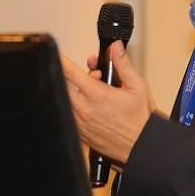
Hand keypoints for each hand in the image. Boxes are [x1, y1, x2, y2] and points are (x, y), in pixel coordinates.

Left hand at [61, 40, 154, 164]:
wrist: (141, 147)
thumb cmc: (140, 120)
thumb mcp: (138, 87)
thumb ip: (124, 64)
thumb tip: (116, 48)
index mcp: (98, 95)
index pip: (71, 73)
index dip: (60, 60)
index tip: (54, 53)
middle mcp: (85, 110)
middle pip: (62, 85)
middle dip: (71, 76)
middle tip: (91, 77)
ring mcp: (79, 123)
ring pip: (64, 100)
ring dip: (74, 92)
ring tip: (95, 93)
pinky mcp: (79, 134)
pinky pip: (68, 115)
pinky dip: (75, 107)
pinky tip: (92, 107)